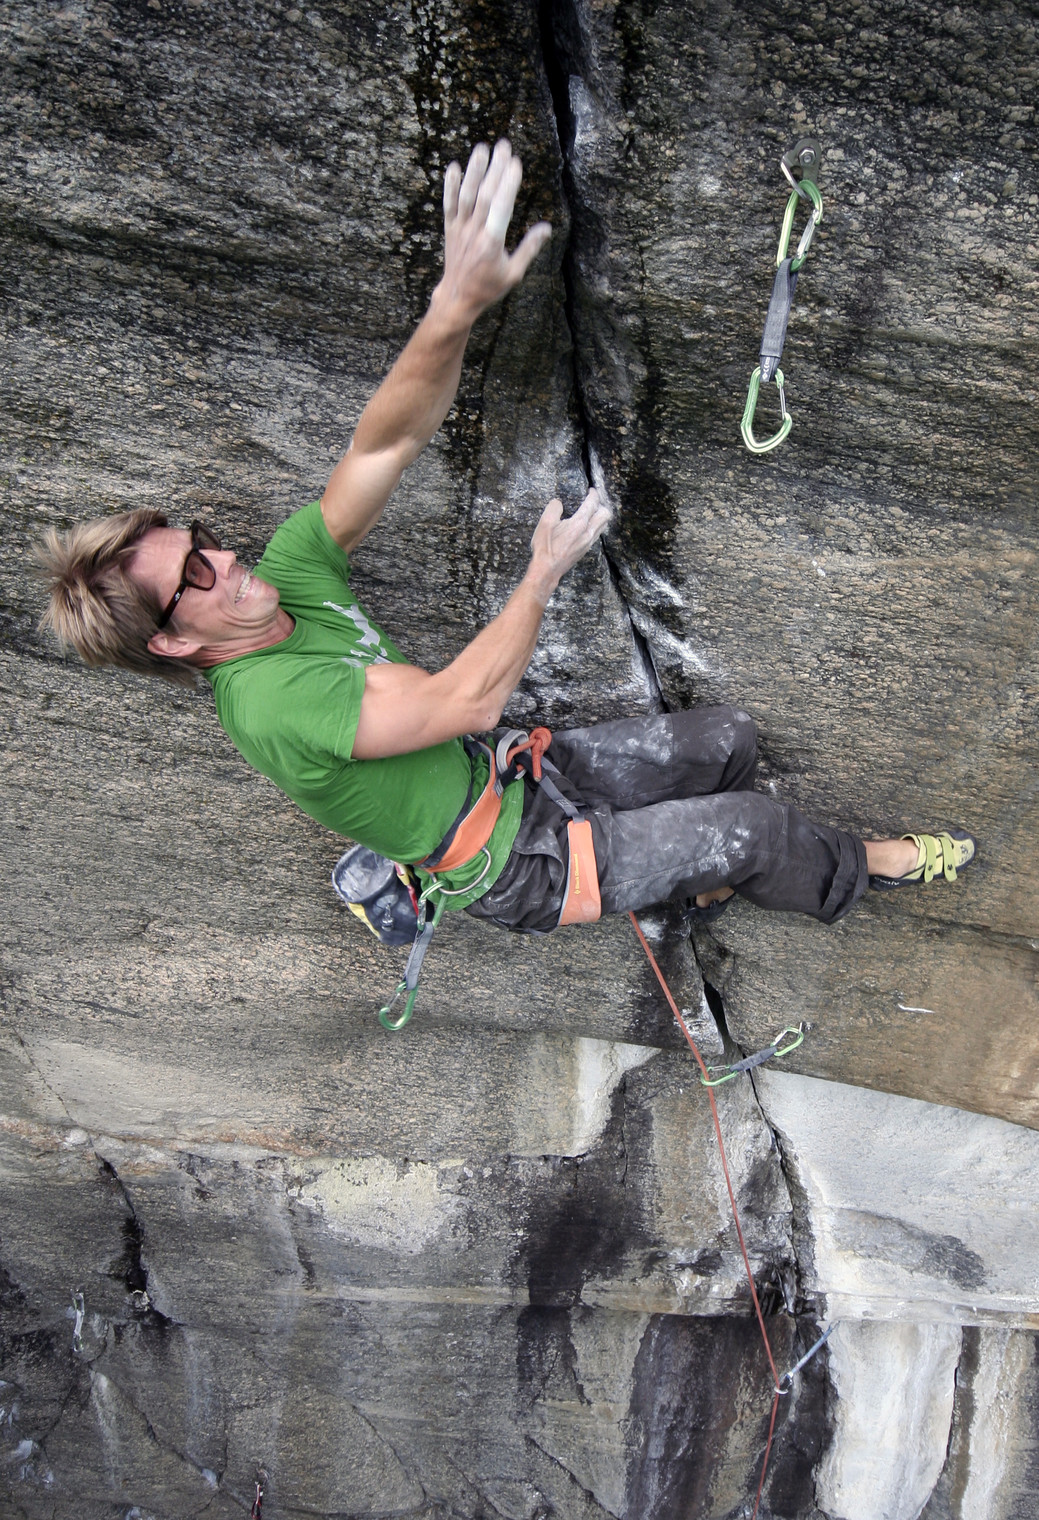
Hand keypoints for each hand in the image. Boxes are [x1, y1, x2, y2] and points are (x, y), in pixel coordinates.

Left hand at [438, 140, 551, 324]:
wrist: (458, 298)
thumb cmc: (488, 287)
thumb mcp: (514, 273)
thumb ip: (529, 248)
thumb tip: (547, 227)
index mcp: (492, 243)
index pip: (501, 207)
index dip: (508, 184)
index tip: (516, 163)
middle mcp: (474, 232)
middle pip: (485, 195)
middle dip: (495, 168)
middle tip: (504, 145)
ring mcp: (460, 229)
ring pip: (466, 195)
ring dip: (474, 170)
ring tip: (482, 148)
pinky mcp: (450, 229)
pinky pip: (448, 204)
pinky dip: (449, 186)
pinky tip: (454, 166)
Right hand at [529, 488, 611, 593]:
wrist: (547, 570)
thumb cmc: (545, 548)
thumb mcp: (545, 523)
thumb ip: (554, 508)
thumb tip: (559, 504)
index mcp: (579, 524)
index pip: (593, 504)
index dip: (594, 494)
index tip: (591, 490)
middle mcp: (588, 533)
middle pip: (605, 514)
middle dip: (601, 504)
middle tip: (592, 500)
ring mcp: (588, 543)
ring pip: (603, 525)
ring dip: (600, 515)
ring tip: (591, 511)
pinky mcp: (585, 549)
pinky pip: (597, 533)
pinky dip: (595, 525)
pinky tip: (585, 525)